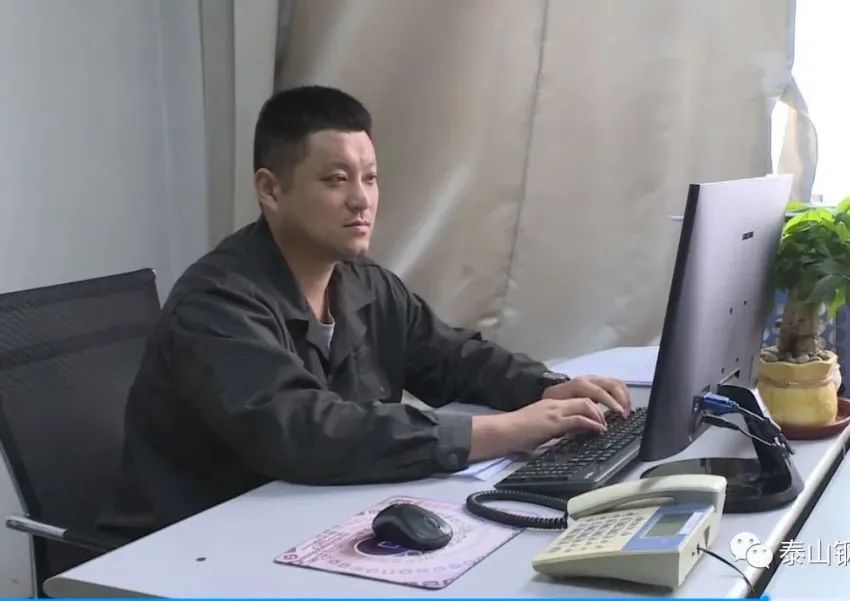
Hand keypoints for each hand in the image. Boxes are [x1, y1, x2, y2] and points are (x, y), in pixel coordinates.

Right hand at [470, 397, 607, 458]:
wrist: (502, 431)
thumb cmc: (516, 433)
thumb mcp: (539, 427)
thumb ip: (554, 428)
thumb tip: (566, 436)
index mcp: (551, 404)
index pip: (577, 399)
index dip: (592, 407)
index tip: (600, 418)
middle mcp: (555, 404)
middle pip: (586, 399)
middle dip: (601, 409)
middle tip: (607, 422)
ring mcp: (555, 412)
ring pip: (586, 405)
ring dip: (599, 416)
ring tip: (604, 427)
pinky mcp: (554, 422)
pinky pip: (579, 419)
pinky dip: (592, 425)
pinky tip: (598, 431)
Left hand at [542, 375, 630, 417]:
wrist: (549, 396)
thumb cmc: (554, 404)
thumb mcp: (560, 412)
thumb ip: (577, 418)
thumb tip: (595, 425)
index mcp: (578, 385)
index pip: (599, 391)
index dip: (610, 402)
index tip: (619, 413)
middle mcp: (588, 380)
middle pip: (611, 384)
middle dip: (621, 399)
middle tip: (625, 416)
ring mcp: (595, 380)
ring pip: (616, 383)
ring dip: (625, 397)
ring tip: (627, 412)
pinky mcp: (599, 384)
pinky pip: (616, 385)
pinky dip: (623, 395)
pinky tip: (625, 406)